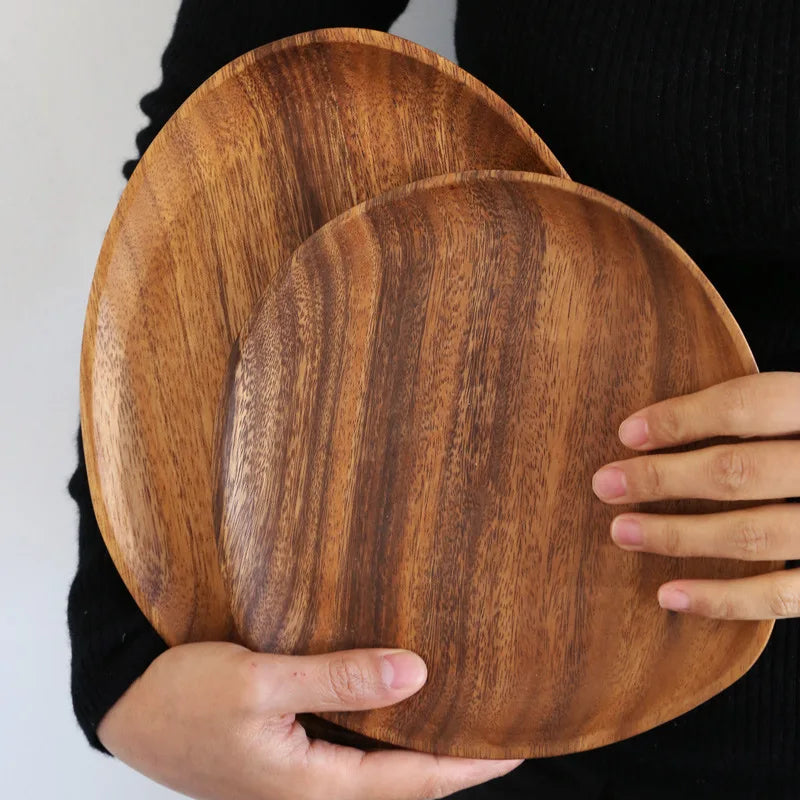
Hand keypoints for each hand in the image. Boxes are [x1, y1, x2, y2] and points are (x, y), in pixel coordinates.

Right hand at [98, 642, 520, 799]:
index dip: (471, 764)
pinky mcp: (287, 758)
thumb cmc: (185, 700)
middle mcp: (314, 791)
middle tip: (504, 728)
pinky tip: (398, 705)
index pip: (415, 780)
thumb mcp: (260, 684)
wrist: (129, 708)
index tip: (519, 746)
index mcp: (314, 786)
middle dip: (457, 760)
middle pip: (404, 781)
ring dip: (423, 746)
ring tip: (466, 715)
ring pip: (381, 766)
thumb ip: (338, 680)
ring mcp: (300, 777)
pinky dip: (387, 733)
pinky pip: (353, 752)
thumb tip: (416, 673)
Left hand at [591, 372, 799, 620]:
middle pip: (740, 471)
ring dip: (678, 536)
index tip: (627, 432)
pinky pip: (779, 596)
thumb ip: (762, 416)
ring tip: (620, 531)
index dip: (682, 418)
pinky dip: (720, 600)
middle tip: (605, 484)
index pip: (748, 405)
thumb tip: (653, 430)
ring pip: (753, 534)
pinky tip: (667, 594)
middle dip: (662, 479)